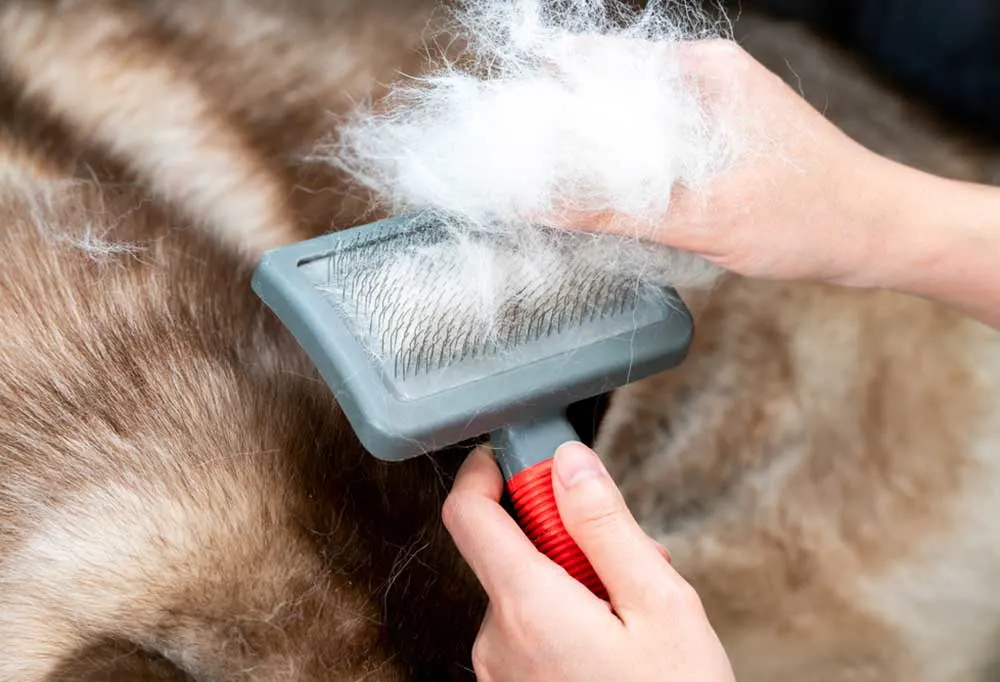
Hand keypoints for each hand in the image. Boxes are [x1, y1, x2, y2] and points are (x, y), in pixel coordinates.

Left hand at [442, 442, 735, 681]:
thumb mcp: (660, 604)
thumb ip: (605, 525)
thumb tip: (568, 463)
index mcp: (528, 606)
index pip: (467, 513)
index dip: (487, 472)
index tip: (520, 459)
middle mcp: (498, 639)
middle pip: (509, 552)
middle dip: (566, 538)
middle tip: (629, 559)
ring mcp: (502, 673)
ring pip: (525, 594)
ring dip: (574, 583)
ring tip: (636, 614)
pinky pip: (528, 633)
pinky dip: (565, 620)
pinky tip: (616, 644)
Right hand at [546, 39, 910, 288]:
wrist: (879, 235)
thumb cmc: (810, 216)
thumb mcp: (703, 217)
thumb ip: (615, 208)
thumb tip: (540, 202)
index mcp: (703, 73)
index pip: (601, 65)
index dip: (549, 95)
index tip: (512, 130)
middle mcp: (707, 79)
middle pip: (610, 93)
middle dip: (567, 130)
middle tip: (529, 172)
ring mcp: (715, 108)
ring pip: (631, 122)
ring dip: (598, 154)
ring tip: (560, 190)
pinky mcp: (721, 139)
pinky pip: (656, 144)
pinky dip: (629, 168)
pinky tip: (611, 200)